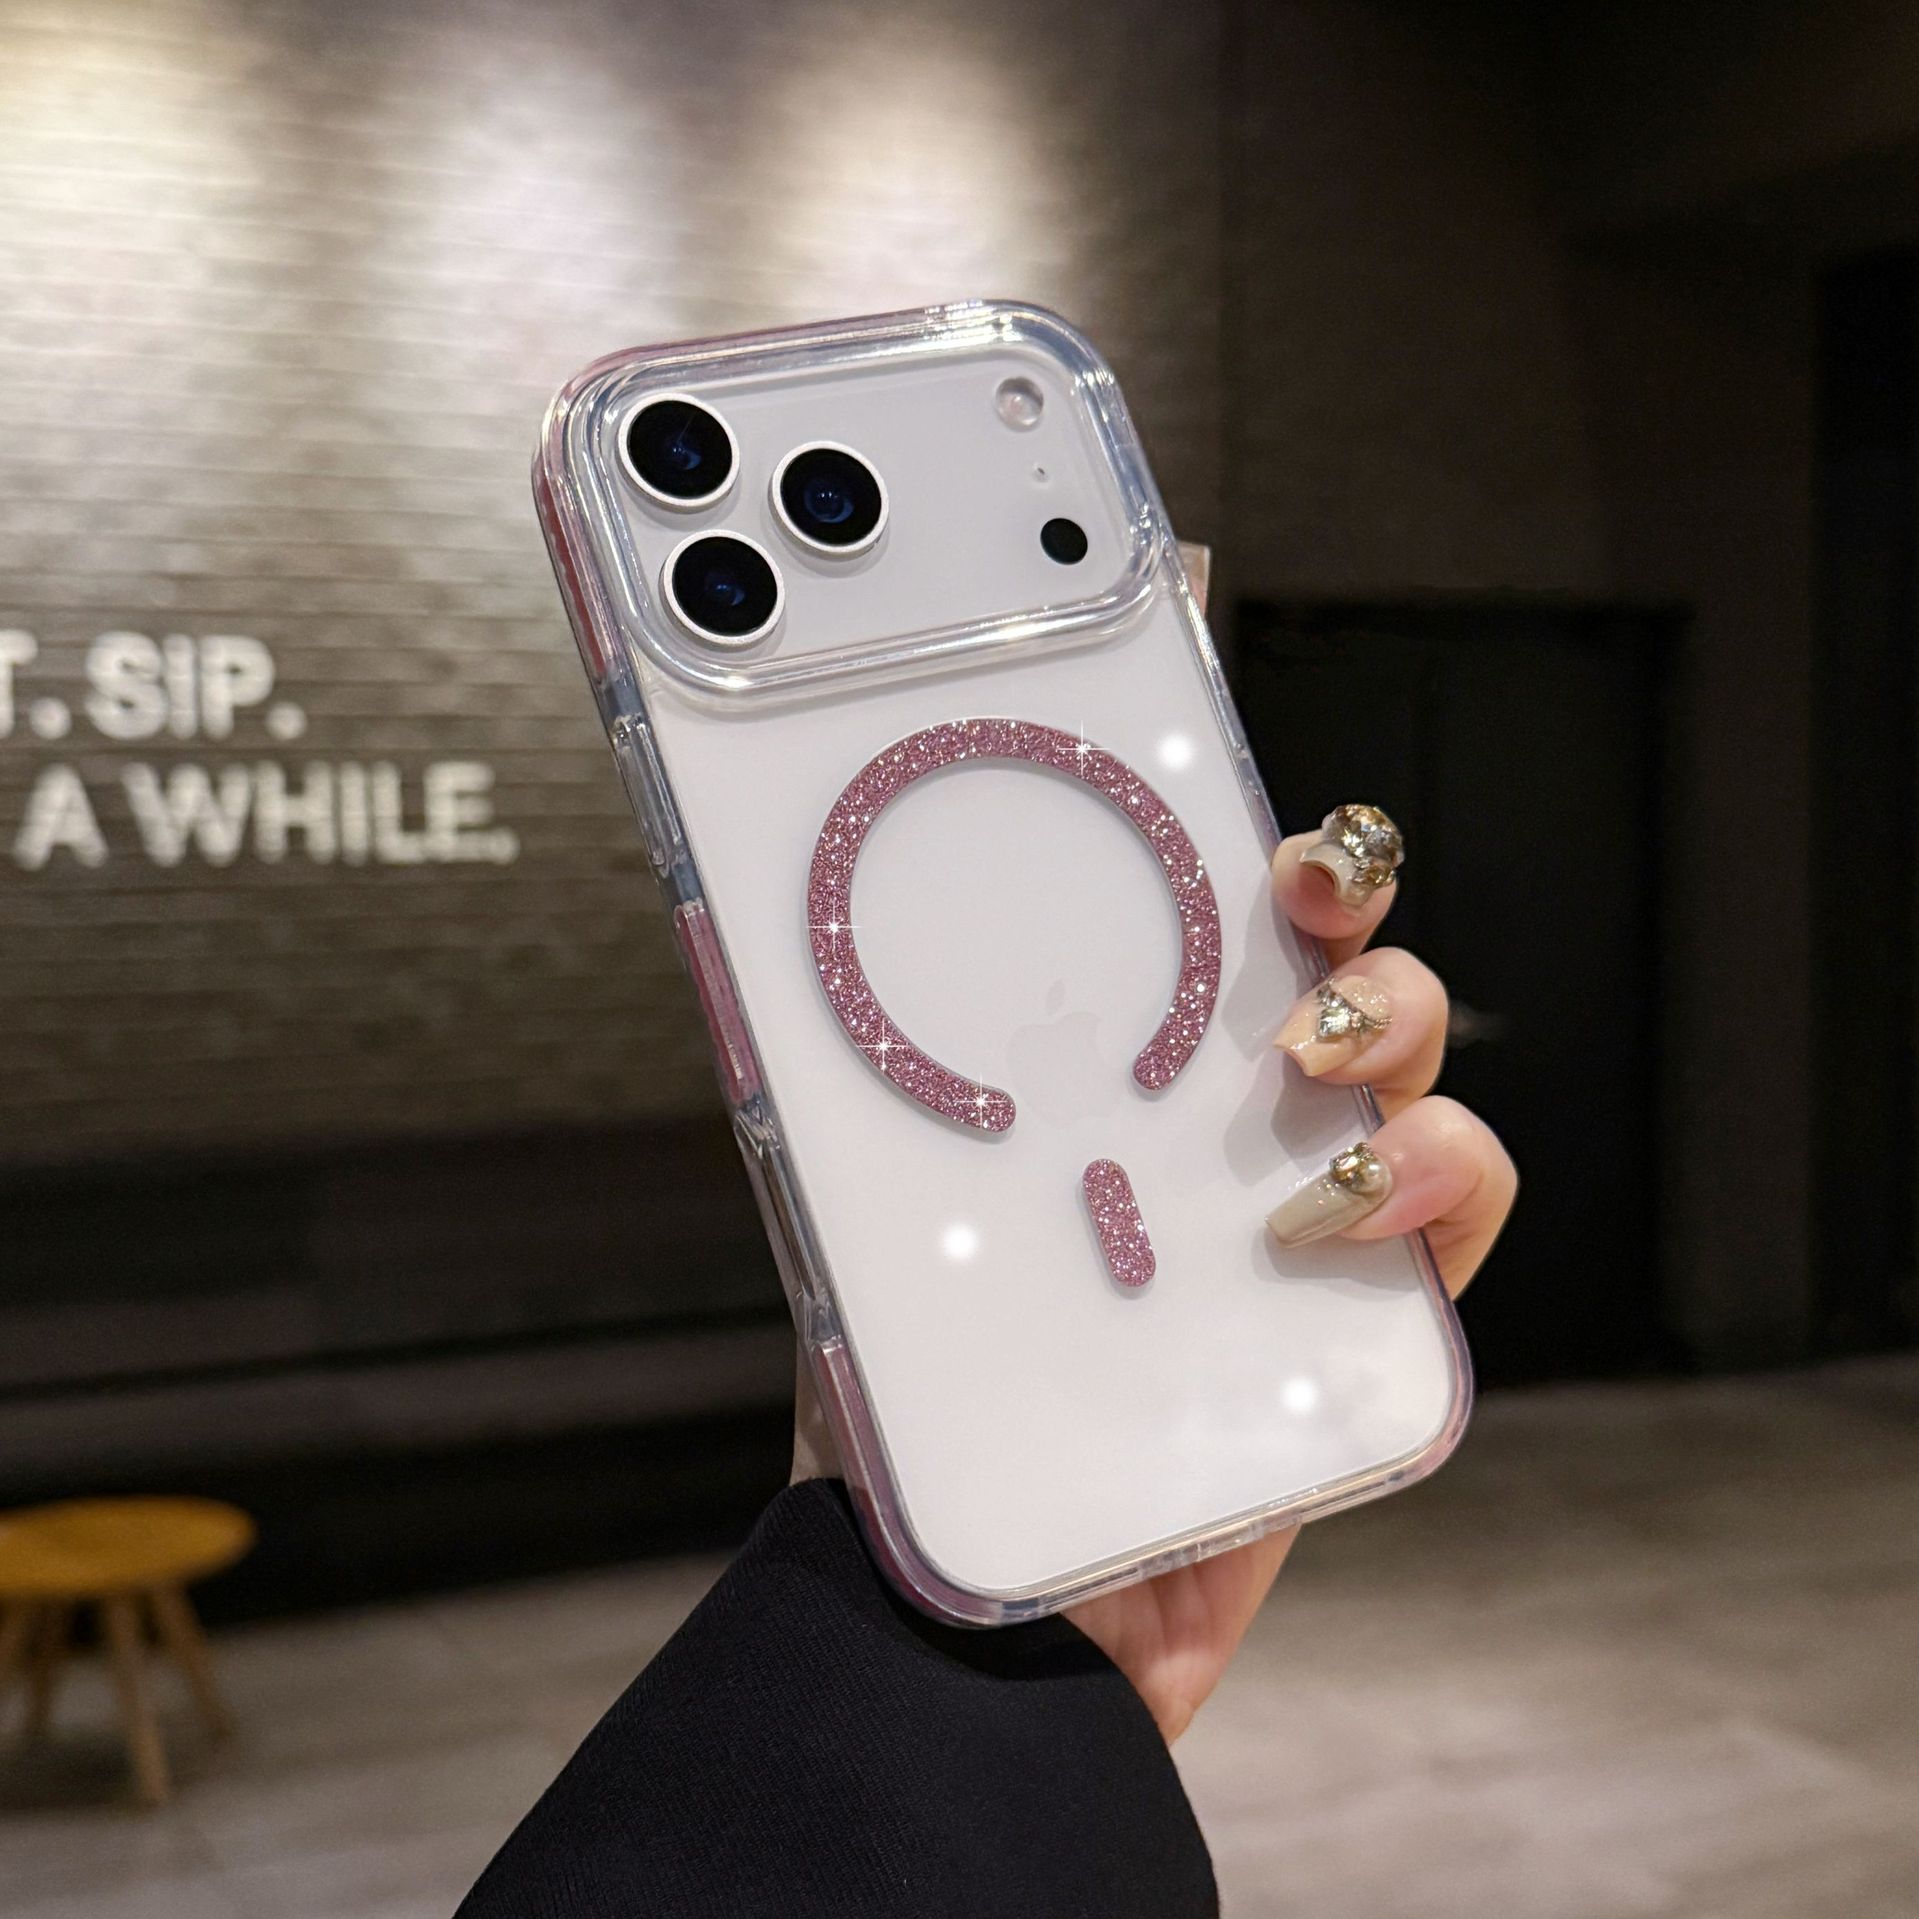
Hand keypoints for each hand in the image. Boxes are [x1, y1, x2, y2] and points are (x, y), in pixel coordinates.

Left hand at [791, 820, 1516, 1743]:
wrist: (974, 1642)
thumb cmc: (910, 1451)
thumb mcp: (865, 1267)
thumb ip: (854, 1154)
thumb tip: (782, 1001)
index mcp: (1118, 1115)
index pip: (1224, 958)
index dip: (1282, 882)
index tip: (1273, 855)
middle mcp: (1226, 1159)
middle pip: (1358, 997)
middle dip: (1368, 949)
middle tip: (1306, 982)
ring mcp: (1302, 1249)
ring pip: (1428, 1101)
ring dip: (1408, 1069)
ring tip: (1316, 1122)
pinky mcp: (1358, 1352)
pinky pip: (1456, 1245)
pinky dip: (1436, 1202)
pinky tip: (1334, 1229)